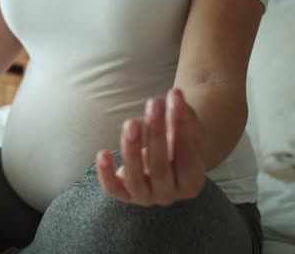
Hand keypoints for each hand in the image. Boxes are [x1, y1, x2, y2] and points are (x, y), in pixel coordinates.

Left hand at [96, 88, 206, 205]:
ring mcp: (145, 198)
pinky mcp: (124, 196)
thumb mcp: (188, 130)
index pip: (187, 156)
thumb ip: (184, 115)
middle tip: (154, 104)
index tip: (175, 97)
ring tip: (131, 122)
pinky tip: (102, 153)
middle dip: (156, 133)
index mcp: (192, 182)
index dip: (182, 126)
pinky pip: (113, 189)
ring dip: (131, 149)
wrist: (164, 165)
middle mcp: (169, 196)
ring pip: (136, 179)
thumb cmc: (177, 142)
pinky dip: (106, 173)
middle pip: (160, 167)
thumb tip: (175, 96)